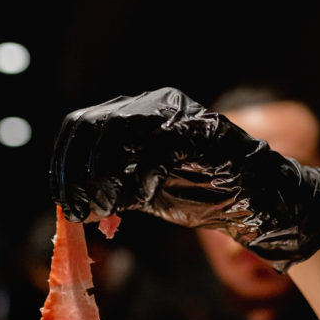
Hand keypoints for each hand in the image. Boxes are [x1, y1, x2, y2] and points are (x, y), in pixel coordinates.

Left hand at [50, 87, 319, 271]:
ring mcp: (178, 115)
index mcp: (138, 113)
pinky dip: (138, 184)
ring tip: (102, 213)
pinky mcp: (200, 132)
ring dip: (102, 181)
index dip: (64, 162)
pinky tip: (135, 207)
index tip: (60, 198)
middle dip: (78, 174)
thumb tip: (71, 204)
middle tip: (77, 210)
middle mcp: (154, 105)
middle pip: (93, 128)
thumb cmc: (201, 193)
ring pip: (119, 136)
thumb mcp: (143, 190)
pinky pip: (155, 153)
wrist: (258, 199)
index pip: (82, 125)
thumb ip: (112, 188)